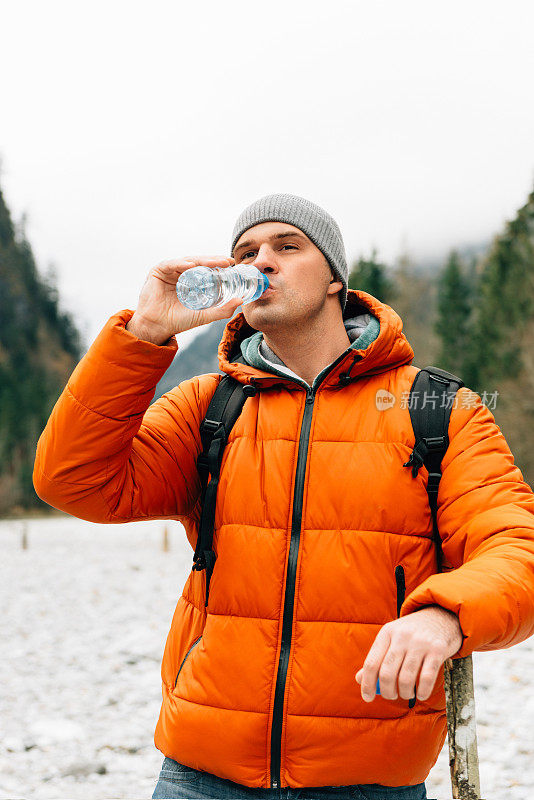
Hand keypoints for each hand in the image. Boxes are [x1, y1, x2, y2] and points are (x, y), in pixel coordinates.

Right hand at [126, 256, 242, 344]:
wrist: (158, 327)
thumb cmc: (179, 321)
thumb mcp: (204, 315)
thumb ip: (222, 310)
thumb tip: (241, 301)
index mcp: (191, 281)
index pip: (206, 269)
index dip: (219, 265)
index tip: (232, 264)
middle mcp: (181, 274)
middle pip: (199, 263)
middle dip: (214, 261)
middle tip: (227, 261)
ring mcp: (169, 271)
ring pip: (187, 261)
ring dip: (201, 261)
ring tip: (214, 262)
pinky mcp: (158, 271)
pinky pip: (170, 264)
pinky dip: (180, 263)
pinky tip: (190, 264)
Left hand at [355, 605, 462, 702]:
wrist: (441, 615)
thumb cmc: (412, 633)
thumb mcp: (392, 638)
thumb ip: (377, 658)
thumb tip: (360, 680)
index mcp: (386, 632)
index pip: (371, 663)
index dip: (367, 684)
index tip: (367, 698)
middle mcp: (401, 636)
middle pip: (387, 673)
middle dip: (387, 692)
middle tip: (391, 695)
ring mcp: (420, 642)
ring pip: (406, 679)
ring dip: (405, 693)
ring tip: (406, 693)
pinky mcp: (438, 650)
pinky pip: (426, 678)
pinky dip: (422, 692)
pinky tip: (420, 694)